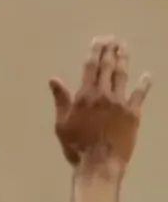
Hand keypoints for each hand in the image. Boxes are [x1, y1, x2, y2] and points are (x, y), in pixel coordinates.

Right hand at [50, 36, 150, 166]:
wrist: (100, 163)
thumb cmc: (76, 146)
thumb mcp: (61, 124)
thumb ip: (61, 100)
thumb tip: (54, 79)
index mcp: (85, 96)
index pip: (90, 68)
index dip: (95, 52)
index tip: (98, 40)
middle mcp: (103, 95)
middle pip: (107, 68)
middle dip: (110, 51)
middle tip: (113, 38)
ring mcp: (120, 103)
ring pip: (122, 76)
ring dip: (123, 60)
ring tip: (124, 47)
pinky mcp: (133, 113)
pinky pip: (139, 95)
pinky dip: (143, 84)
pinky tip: (147, 75)